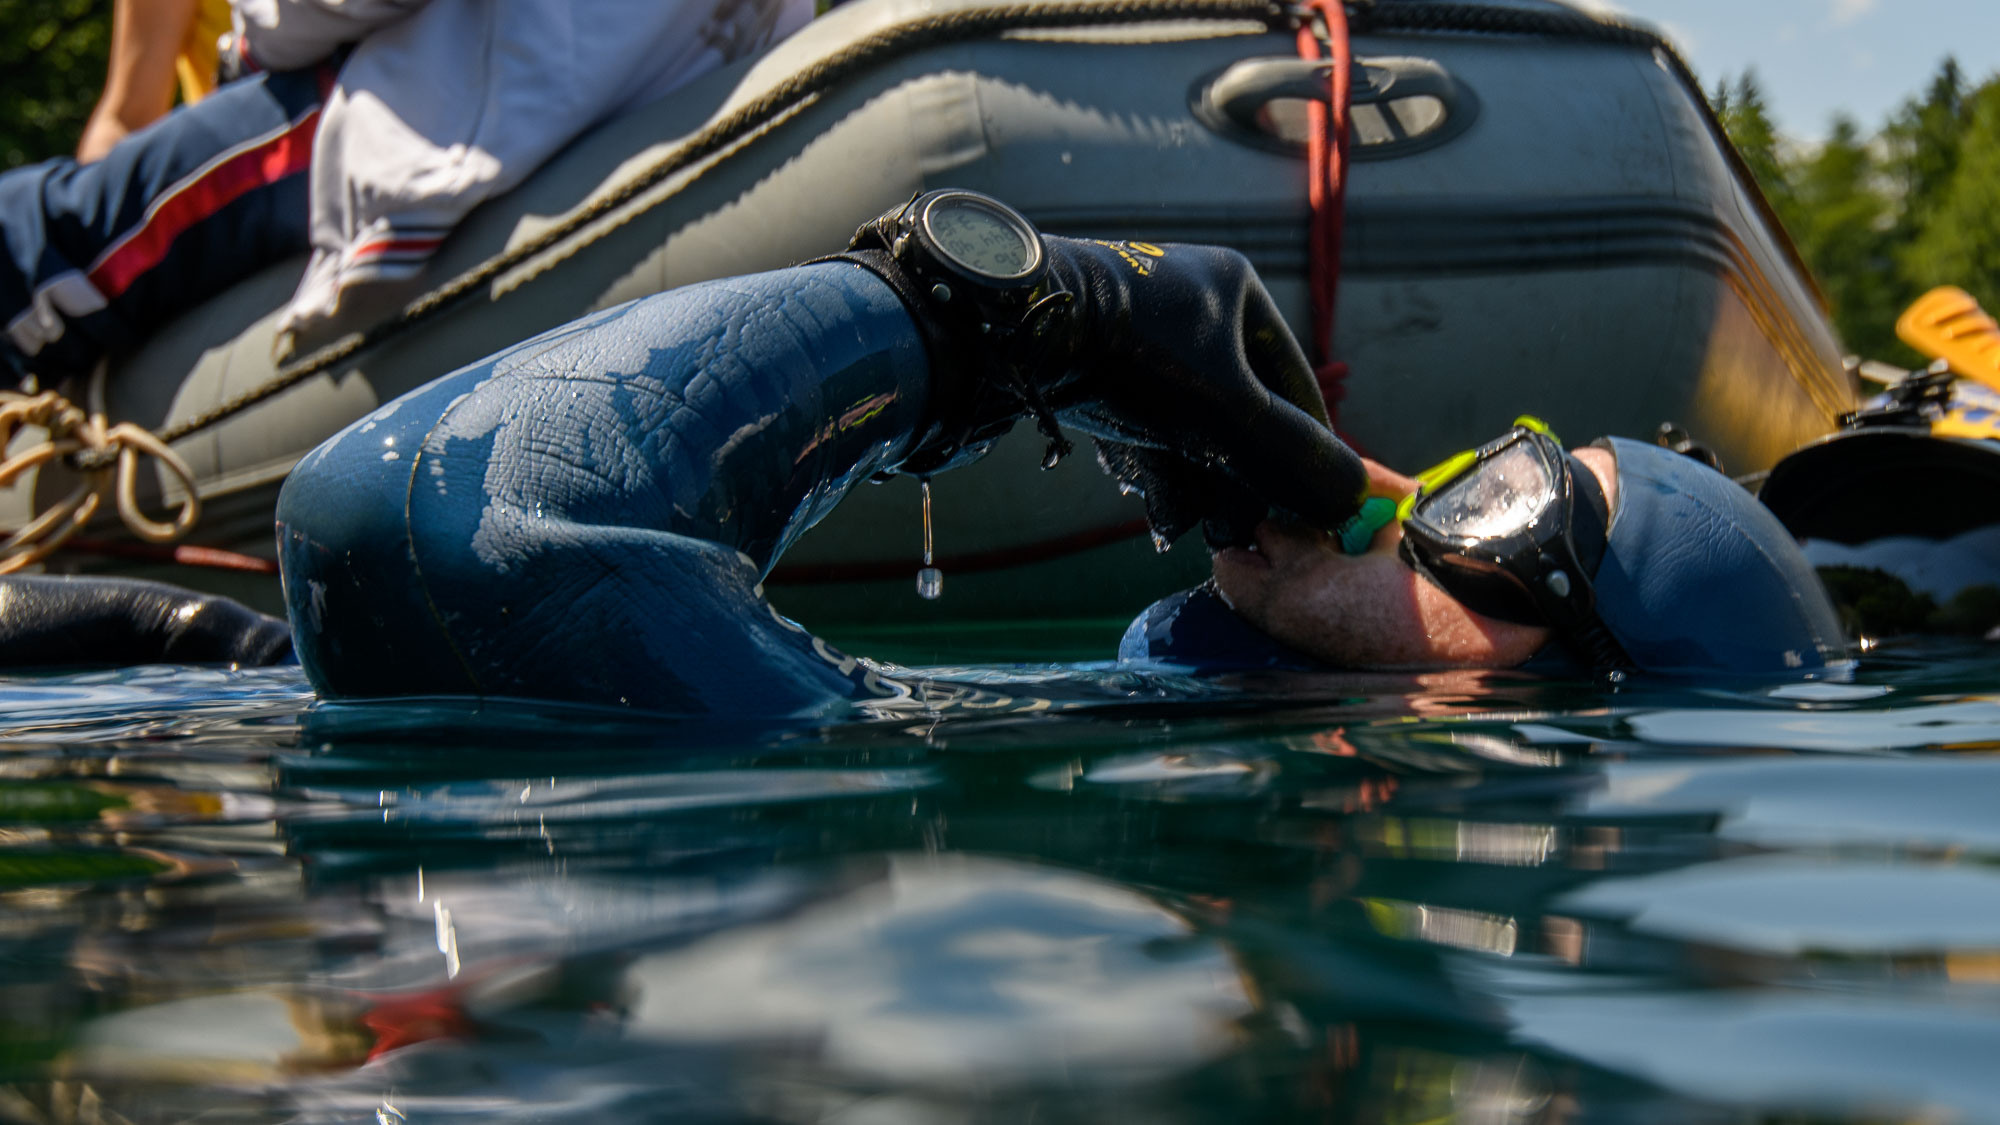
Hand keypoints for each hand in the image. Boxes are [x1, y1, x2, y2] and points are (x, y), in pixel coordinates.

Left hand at [915, 237, 1366, 547]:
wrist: (1017, 329)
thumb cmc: (1137, 354)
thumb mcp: (1229, 410)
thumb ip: (1293, 454)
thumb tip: (1354, 497)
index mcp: (1238, 294)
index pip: (1297, 385)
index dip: (1308, 451)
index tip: (1314, 507)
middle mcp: (1195, 310)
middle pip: (1241, 412)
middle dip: (1243, 477)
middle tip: (1249, 531)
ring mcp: (1143, 339)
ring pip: (1191, 427)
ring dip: (1198, 485)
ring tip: (1200, 532)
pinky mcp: (1099, 368)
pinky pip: (1146, 428)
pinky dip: (1155, 471)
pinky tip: (1158, 516)